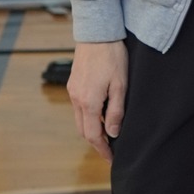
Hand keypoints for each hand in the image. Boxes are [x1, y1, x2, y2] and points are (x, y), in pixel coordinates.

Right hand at [69, 40, 127, 159]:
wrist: (97, 34)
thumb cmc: (112, 57)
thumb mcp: (120, 86)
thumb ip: (116, 111)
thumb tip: (113, 133)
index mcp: (89, 102)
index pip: (93, 135)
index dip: (102, 149)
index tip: (111, 158)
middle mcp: (77, 99)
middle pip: (83, 130)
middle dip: (96, 142)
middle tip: (110, 150)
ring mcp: (72, 91)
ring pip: (80, 119)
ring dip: (92, 129)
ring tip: (108, 134)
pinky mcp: (73, 84)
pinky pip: (78, 108)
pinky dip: (88, 117)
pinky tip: (100, 115)